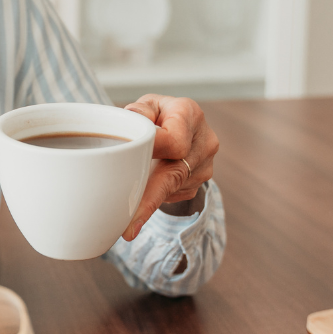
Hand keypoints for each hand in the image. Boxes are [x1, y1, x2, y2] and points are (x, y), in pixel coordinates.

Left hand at [121, 94, 218, 240]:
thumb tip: (133, 119)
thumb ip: (140, 110)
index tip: (131, 161)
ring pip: (170, 189)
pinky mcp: (199, 185)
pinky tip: (147, 181)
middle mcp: (204, 141)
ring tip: (127, 193)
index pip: (173, 140)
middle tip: (129, 228)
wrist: (183, 128)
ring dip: (145, 194)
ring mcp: (205, 166)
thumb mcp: (148, 105)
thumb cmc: (159, 116)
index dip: (152, 149)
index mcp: (189, 114)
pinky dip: (155, 193)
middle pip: (174, 174)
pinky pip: (172, 196)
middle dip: (148, 200)